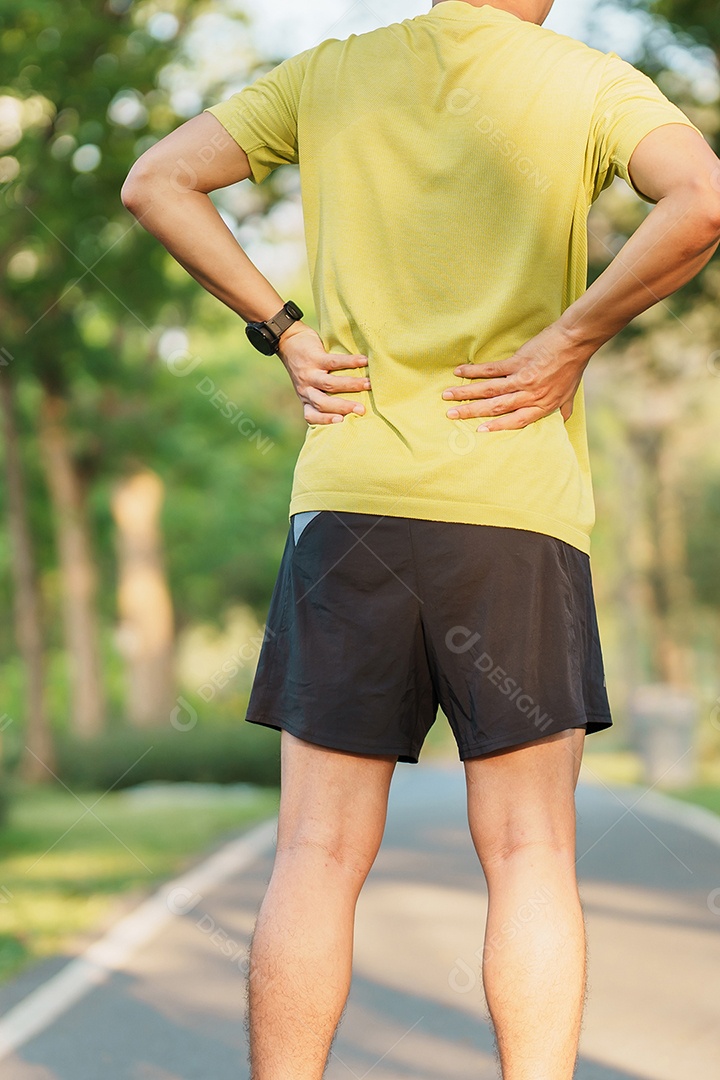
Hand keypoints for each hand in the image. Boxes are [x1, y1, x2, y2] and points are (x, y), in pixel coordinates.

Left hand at [278, 324, 370, 424]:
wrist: (288, 342)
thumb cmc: (306, 368)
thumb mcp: (309, 387)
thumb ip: (323, 397)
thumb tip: (351, 410)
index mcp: (306, 399)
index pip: (311, 416)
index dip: (324, 420)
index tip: (341, 421)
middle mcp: (306, 389)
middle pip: (322, 403)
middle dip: (343, 407)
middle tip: (362, 410)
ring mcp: (309, 374)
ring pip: (330, 384)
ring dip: (351, 385)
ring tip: (369, 384)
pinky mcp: (314, 358)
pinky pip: (334, 362)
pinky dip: (350, 362)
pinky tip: (364, 361)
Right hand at [441, 324, 594, 431]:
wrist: (574, 341)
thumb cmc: (572, 368)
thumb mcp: (569, 394)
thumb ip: (562, 410)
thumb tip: (561, 423)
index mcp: (541, 405)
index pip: (516, 421)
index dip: (496, 427)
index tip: (478, 430)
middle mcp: (529, 395)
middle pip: (496, 407)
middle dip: (471, 412)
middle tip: (451, 415)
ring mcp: (522, 379)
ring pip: (489, 390)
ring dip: (466, 393)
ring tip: (447, 395)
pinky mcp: (517, 362)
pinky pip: (491, 369)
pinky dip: (474, 371)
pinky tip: (459, 372)